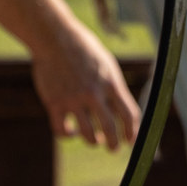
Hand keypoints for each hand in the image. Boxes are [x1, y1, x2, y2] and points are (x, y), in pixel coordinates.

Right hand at [27, 29, 142, 150]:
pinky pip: (62, 130)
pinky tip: (71, 130)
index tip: (131, 140)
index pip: (129, 114)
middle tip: (113, 148)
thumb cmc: (82, 49)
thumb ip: (113, 87)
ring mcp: (73, 99)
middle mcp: (94, 92)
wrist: (53, 37)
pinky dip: (68, 134)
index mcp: (110, 81)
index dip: (132, 131)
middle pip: (110, 129)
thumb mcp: (105, 63)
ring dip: (93, 141)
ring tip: (95, 140)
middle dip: (114, 144)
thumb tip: (122, 111)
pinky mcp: (54, 103)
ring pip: (88, 135)